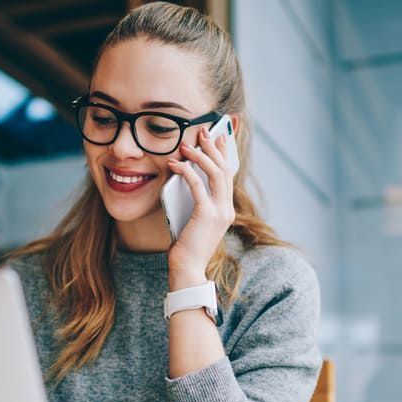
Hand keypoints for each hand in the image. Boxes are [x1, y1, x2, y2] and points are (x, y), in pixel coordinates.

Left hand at [166, 125, 234, 289]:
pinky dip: (186, 171)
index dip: (224, 154)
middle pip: (224, 169)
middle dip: (213, 147)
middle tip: (202, 132)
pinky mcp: (206, 214)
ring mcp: (220, 212)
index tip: (218, 137)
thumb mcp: (192, 219)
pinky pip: (197, 185)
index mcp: (226, 210)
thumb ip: (194, 201)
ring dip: (200, 155)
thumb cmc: (186, 247)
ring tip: (187, 144)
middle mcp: (227, 209)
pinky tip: (174, 164)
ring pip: (215, 173)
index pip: (227, 175)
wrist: (187, 269)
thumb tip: (183, 177)